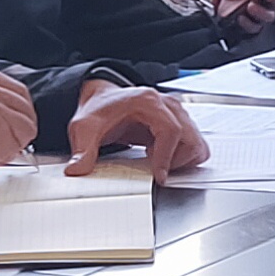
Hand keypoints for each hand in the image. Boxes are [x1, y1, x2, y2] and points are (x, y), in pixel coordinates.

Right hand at [0, 62, 37, 192]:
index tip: (16, 119)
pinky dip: (15, 147)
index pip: (12, 85)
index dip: (16, 107)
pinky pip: (24, 133)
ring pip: (26, 118)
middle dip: (21, 121)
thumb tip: (10, 107)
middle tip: (13, 138)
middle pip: (22, 99)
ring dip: (17, 137)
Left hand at [65, 80, 207, 177]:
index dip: (167, 156)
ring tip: (158, 162)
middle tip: (155, 169)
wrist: (102, 99)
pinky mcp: (180, 124)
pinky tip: (165, 158)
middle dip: (175, 161)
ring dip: (182, 159)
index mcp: (148, 101)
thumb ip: (82, 150)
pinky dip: (186, 157)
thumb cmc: (98, 110)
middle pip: (189, 138)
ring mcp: (176, 114)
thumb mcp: (84, 127)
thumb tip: (77, 170)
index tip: (159, 176)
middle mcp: (167, 105)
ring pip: (197, 142)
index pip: (170, 130)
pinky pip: (197, 144)